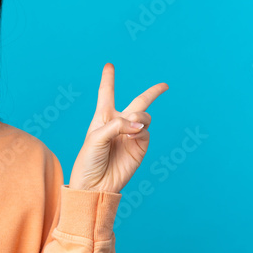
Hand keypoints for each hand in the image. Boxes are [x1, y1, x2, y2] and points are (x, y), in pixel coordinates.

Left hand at [68, 63, 168, 193]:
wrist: (94, 186)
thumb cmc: (88, 161)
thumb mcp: (95, 138)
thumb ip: (117, 125)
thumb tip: (139, 124)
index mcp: (102, 118)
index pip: (106, 94)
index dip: (108, 79)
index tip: (109, 66)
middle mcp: (118, 124)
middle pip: (138, 103)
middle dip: (152, 93)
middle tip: (164, 85)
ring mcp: (130, 135)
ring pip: (143, 116)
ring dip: (139, 117)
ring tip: (131, 125)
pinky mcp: (139, 147)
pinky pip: (146, 131)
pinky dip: (140, 129)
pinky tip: (133, 134)